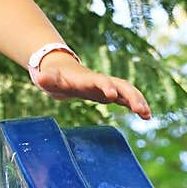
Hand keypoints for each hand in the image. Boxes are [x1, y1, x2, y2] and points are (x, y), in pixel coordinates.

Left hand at [34, 54, 150, 118]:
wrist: (63, 72)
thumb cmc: (55, 76)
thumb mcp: (49, 78)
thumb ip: (46, 78)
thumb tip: (38, 78)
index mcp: (87, 78)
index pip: (99, 80)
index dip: (105, 86)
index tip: (112, 95)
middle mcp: (101, 81)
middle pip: (120, 85)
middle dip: (130, 95)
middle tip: (140, 110)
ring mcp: (108, 86)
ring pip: (128, 91)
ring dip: (138, 100)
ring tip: (147, 115)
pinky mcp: (111, 93)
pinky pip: (127, 98)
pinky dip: (137, 104)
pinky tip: (147, 116)